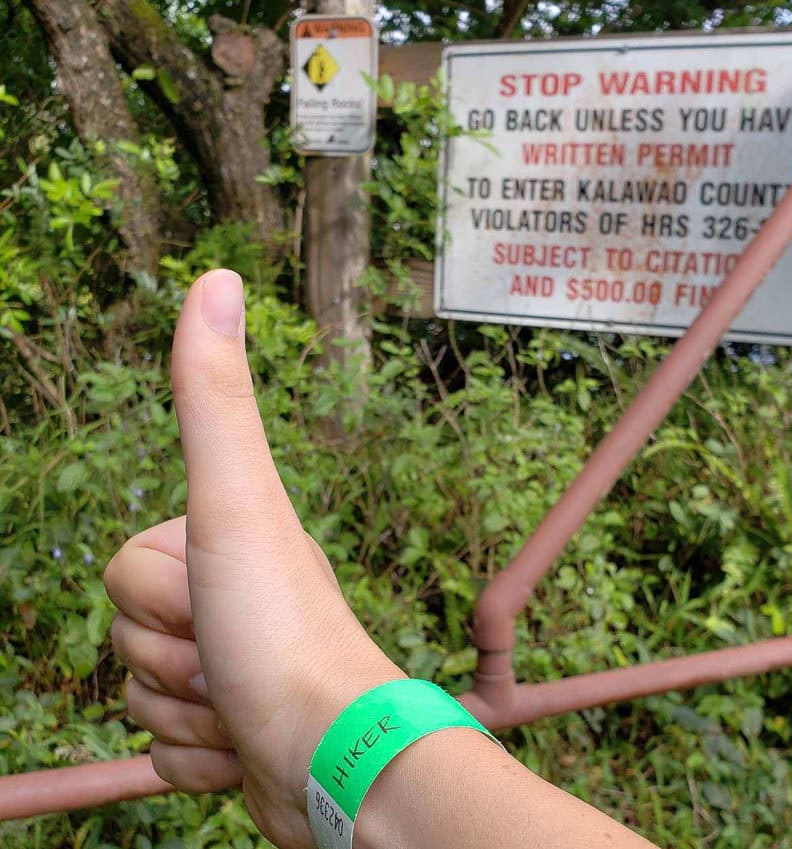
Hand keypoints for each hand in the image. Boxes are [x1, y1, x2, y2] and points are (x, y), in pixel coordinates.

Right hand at [104, 269, 402, 848]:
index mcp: (234, 543)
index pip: (125, 570)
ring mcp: (238, 669)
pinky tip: (242, 748)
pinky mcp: (236, 735)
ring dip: (182, 714)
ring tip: (242, 704)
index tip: (217, 601)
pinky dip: (195, 758)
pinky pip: (167, 751)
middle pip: (129, 633)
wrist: (333, 757)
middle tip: (230, 659)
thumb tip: (216, 280)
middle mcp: (239, 599)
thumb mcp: (236, 503)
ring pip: (143, 694)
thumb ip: (213, 399)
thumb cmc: (282, 629)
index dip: (157, 595)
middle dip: (169, 660)